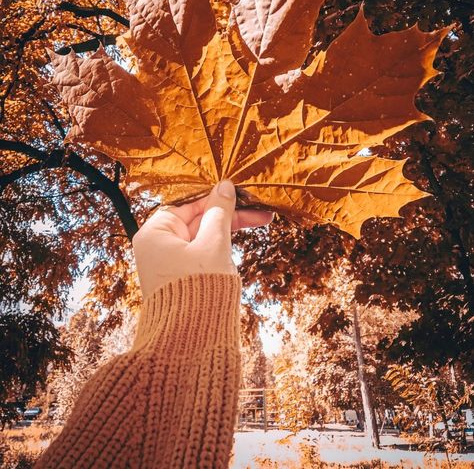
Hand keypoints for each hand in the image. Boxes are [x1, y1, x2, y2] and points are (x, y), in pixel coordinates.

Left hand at [132, 180, 272, 297]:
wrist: (191, 343)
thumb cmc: (199, 288)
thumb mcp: (214, 244)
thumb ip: (220, 213)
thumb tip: (224, 186)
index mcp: (155, 233)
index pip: (188, 203)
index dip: (216, 196)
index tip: (240, 192)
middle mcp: (157, 245)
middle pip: (197, 219)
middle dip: (229, 214)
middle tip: (261, 211)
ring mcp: (169, 262)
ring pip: (202, 235)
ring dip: (229, 229)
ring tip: (261, 221)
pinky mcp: (181, 277)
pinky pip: (201, 251)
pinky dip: (221, 245)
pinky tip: (242, 239)